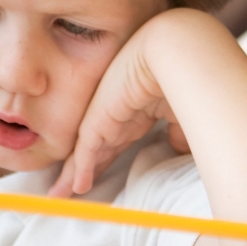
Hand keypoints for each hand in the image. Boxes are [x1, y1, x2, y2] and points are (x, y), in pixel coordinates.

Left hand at [48, 18, 189, 197]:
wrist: (173, 52)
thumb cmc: (186, 75)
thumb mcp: (183, 109)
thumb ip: (178, 130)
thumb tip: (178, 146)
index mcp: (138, 107)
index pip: (118, 137)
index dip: (109, 155)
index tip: (100, 171)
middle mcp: (119, 111)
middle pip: (97, 145)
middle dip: (84, 166)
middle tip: (68, 187)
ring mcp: (107, 114)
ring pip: (86, 151)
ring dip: (73, 174)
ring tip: (60, 194)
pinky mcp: (99, 120)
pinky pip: (86, 151)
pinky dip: (81, 170)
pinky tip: (76, 187)